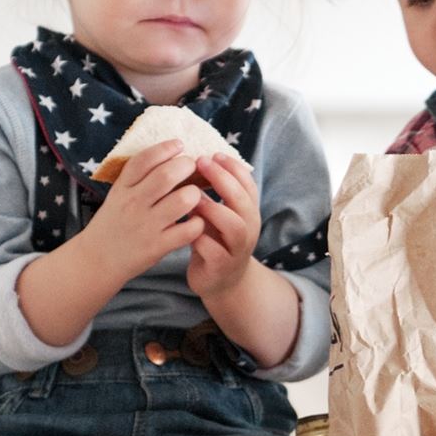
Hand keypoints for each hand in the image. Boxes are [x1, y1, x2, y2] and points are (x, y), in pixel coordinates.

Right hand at [81, 140, 203, 281]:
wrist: (95, 260)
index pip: (144, 160)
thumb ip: (139, 178)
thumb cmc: (114, 223)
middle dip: (186, 166)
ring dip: (195, 194)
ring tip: (194, 196)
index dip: (165, 148)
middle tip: (192, 168)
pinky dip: (198, 223)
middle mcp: (134, 203)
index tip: (179, 145)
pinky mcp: (157, 246)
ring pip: (182, 200)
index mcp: (123, 187)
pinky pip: (188, 230)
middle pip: (167, 175)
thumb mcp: (118, 195)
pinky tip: (196, 221)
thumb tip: (172, 156)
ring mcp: (146, 225)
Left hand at [186, 153, 261, 300]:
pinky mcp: (222, 266)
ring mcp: (238, 248)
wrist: (220, 281)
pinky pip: (215, 250)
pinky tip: (185, 228)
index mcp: (248, 211)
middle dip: (223, 179)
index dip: (233, 167)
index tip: (213, 154)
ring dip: (213, 209)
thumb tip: (197, 159)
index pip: (248, 183)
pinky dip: (200, 238)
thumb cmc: (215, 239)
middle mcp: (249, 228)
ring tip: (192, 198)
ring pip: (234, 225)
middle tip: (201, 163)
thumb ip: (214, 193)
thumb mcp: (218, 213)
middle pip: (243, 200)